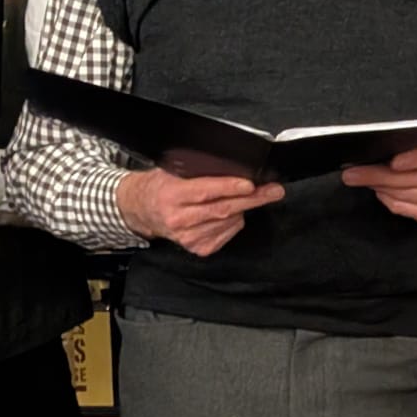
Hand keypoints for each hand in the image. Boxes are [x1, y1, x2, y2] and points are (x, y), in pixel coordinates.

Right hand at [116, 168, 284, 256]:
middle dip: (253, 199)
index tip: (251, 184)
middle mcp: (179, 219)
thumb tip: (234, 167)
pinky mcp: (198, 248)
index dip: (230, 188)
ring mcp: (189, 237)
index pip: (206, 192)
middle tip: (274, 190)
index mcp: (171, 196)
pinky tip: (227, 214)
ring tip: (243, 197)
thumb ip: (199, 171)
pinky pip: (228, 233)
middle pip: (223, 209)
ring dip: (243, 209)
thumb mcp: (172, 172)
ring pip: (229, 221)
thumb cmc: (161, 187)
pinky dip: (234, 221)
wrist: (142, 210)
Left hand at [341, 136, 416, 224]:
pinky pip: (404, 208)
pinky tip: (380, 191)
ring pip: (401, 194)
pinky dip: (388, 200)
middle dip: (375, 176)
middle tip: (351, 174)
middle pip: (406, 180)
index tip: (390, 162)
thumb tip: (386, 143)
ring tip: (360, 179)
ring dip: (377, 187)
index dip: (408, 161)